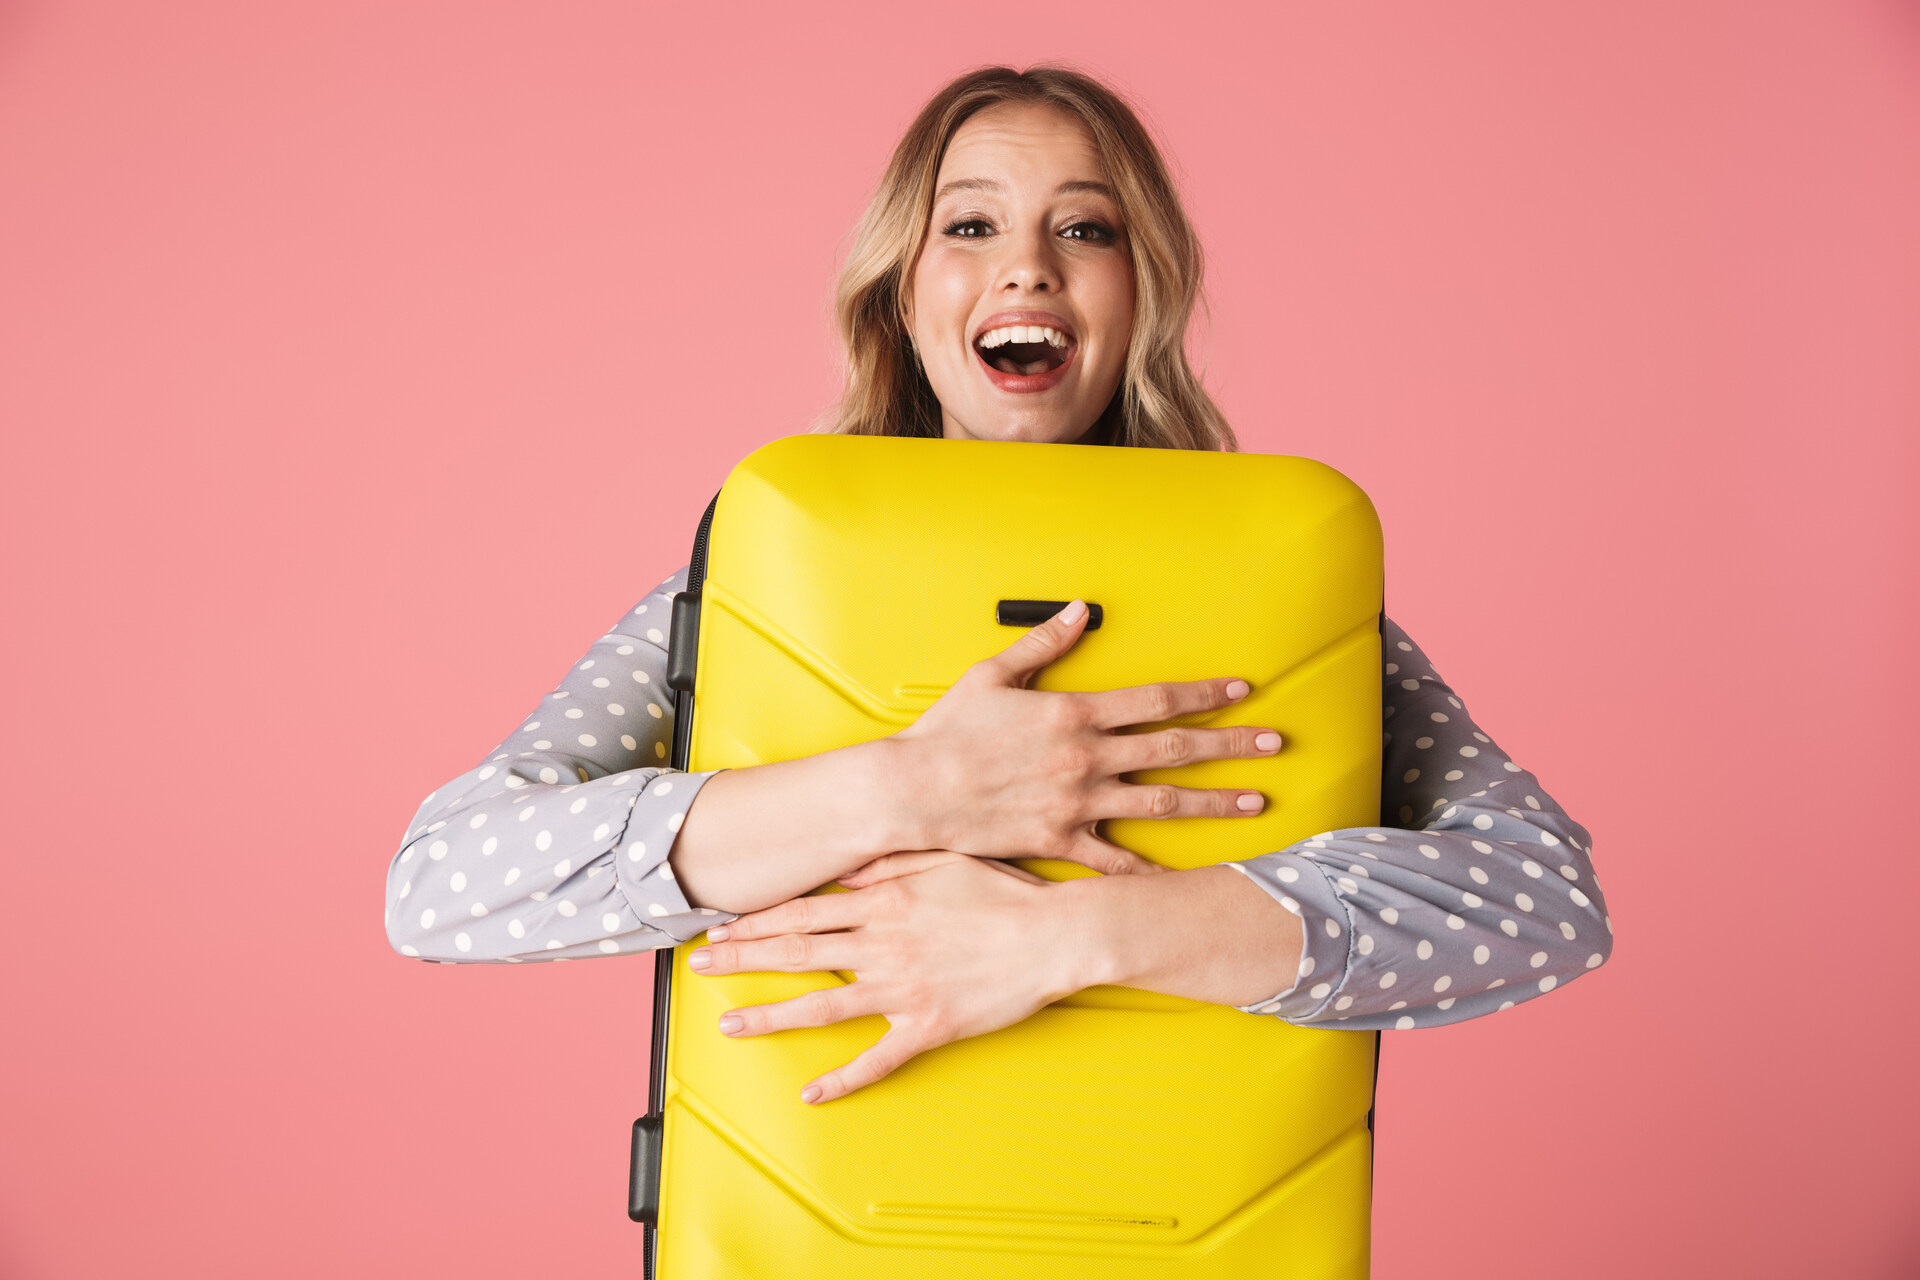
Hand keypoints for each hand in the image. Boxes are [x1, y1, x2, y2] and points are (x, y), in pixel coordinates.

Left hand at [688, 851, 1091, 1103]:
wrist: (1055, 935)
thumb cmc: (1006, 893)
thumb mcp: (944, 858)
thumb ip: (889, 864)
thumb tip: (846, 873)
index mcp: (884, 902)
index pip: (803, 911)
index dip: (757, 920)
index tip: (721, 926)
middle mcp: (883, 945)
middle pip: (796, 952)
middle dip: (742, 959)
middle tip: (701, 966)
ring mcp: (903, 989)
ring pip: (821, 1005)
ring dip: (770, 1015)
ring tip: (729, 1025)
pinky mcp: (928, 1027)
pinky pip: (877, 1059)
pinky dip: (842, 1080)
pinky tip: (810, 1094)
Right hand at [891, 599, 1282, 875]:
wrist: (913, 792)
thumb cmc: (947, 733)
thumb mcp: (992, 675)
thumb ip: (1043, 643)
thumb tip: (1080, 611)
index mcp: (1074, 713)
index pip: (1155, 699)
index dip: (1202, 694)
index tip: (1239, 691)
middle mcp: (1085, 757)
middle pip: (1174, 749)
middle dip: (1230, 744)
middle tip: (1273, 743)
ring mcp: (1077, 802)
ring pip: (1161, 802)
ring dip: (1213, 801)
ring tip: (1254, 801)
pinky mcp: (1060, 839)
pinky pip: (1115, 861)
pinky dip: (1151, 871)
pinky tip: (1184, 877)